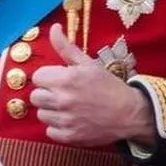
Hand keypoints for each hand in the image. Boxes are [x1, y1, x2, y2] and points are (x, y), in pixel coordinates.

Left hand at [29, 24, 154, 146]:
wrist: (129, 113)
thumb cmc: (109, 86)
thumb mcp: (88, 63)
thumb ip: (66, 47)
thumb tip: (53, 28)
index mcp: (66, 79)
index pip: (37, 77)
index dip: (48, 77)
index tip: (60, 79)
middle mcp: (63, 99)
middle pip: (36, 96)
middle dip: (48, 93)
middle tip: (64, 94)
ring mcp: (65, 120)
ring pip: (42, 114)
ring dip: (52, 111)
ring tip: (69, 107)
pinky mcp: (69, 136)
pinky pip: (50, 131)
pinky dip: (58, 127)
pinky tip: (71, 120)